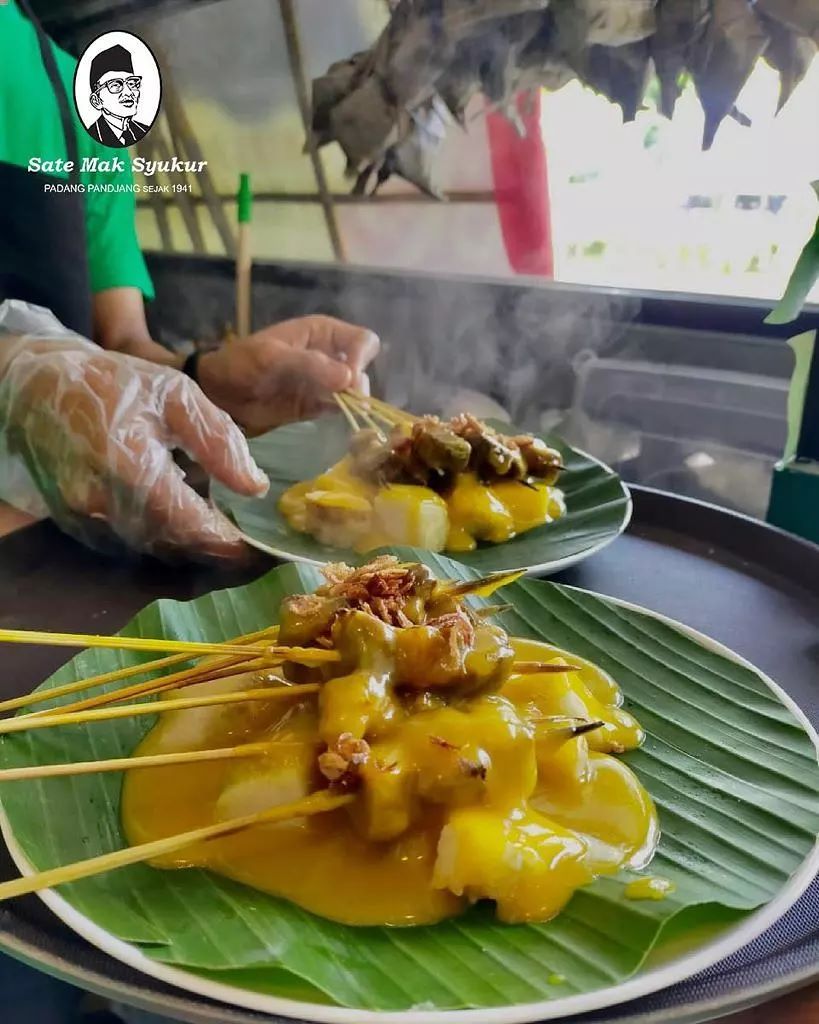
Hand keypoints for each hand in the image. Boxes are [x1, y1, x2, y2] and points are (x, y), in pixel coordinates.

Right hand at [0, 343, 268, 559]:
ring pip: (149, 546)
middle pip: (171, 544)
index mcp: (132, 468)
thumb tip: (255, 487)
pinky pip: (126, 540)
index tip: (256, 547)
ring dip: (184, 543)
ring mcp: (83, 517)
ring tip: (216, 528)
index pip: (190, 524)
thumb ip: (218, 441)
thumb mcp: (176, 395)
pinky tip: (177, 517)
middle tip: (243, 540)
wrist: (38, 385)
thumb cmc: (113, 384)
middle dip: (209, 546)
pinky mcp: (73, 522)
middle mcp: (103, 503)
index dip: (226, 541)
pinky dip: (156, 535)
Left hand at [197, 315, 379, 434]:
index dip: (361, 358)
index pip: (362, 341)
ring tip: (335, 411)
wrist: (218, 393)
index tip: (348, 379)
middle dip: (358, 384)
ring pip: (356, 390)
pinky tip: (333, 421)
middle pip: (364, 366)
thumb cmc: (241, 363)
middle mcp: (329, 355)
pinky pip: (340, 410)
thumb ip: (309, 364)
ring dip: (353, 403)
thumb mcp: (271, 357)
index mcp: (322, 333)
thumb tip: (349, 378)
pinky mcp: (317, 405)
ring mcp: (324, 382)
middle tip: (343, 401)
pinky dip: (342, 416)